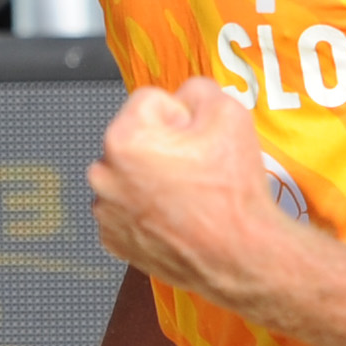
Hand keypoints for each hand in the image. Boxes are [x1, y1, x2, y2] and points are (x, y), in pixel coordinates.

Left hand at [86, 80, 285, 300]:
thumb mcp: (230, 113)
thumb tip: (187, 93)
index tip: (199, 141)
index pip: (152, 101)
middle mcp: (105, 174)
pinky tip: (177, 216)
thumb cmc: (232, 194)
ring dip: (153, 178)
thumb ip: (199, 89)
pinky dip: (147, 209)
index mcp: (124, 139)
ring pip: (131, 174)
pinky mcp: (113, 239)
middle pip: (136, 137)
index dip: (183, 115)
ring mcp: (106, 211)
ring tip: (190, 196)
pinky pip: (128, 208)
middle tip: (197, 169)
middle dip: (163, 145)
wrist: (240, 256)